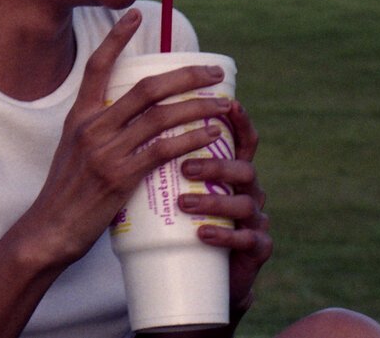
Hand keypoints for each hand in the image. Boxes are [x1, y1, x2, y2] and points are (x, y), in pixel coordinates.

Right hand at [16, 9, 233, 267]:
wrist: (50, 229)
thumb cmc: (67, 194)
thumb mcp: (74, 151)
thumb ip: (101, 132)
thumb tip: (136, 119)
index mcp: (80, 117)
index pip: (97, 66)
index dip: (116, 38)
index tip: (134, 15)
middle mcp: (92, 127)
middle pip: (147, 88)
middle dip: (186, 75)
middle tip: (215, 72)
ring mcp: (106, 151)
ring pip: (161, 116)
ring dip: (198, 106)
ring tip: (223, 104)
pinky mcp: (120, 176)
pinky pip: (163, 149)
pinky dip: (191, 138)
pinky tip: (210, 134)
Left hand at [177, 100, 270, 316]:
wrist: (201, 275)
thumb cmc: (184, 224)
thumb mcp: (176, 188)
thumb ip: (162, 162)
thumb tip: (122, 129)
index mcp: (232, 170)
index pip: (242, 140)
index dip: (240, 121)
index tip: (228, 103)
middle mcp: (249, 191)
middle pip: (244, 168)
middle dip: (216, 165)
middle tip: (185, 167)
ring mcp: (256, 219)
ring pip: (245, 204)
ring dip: (214, 202)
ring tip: (183, 204)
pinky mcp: (257, 249)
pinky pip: (248, 240)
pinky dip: (225, 236)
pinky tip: (203, 234)